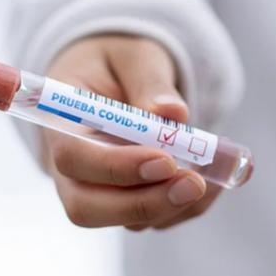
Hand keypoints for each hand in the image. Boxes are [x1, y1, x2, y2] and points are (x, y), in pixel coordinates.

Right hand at [42, 35, 222, 229]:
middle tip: (194, 184)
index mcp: (59, 123)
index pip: (72, 157)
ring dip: (175, 204)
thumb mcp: (134, 55)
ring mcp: (97, 192)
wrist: (116, 75)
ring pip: (128, 220)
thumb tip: (173, 115)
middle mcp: (70, 168)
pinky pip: (158, 218)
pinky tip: (215, 177)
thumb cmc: (116, 62)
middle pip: (87, 207)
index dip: (115, 167)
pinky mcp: (129, 203)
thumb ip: (149, 81)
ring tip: (215, 171)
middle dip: (144, 204)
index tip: (164, 160)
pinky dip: (191, 206)